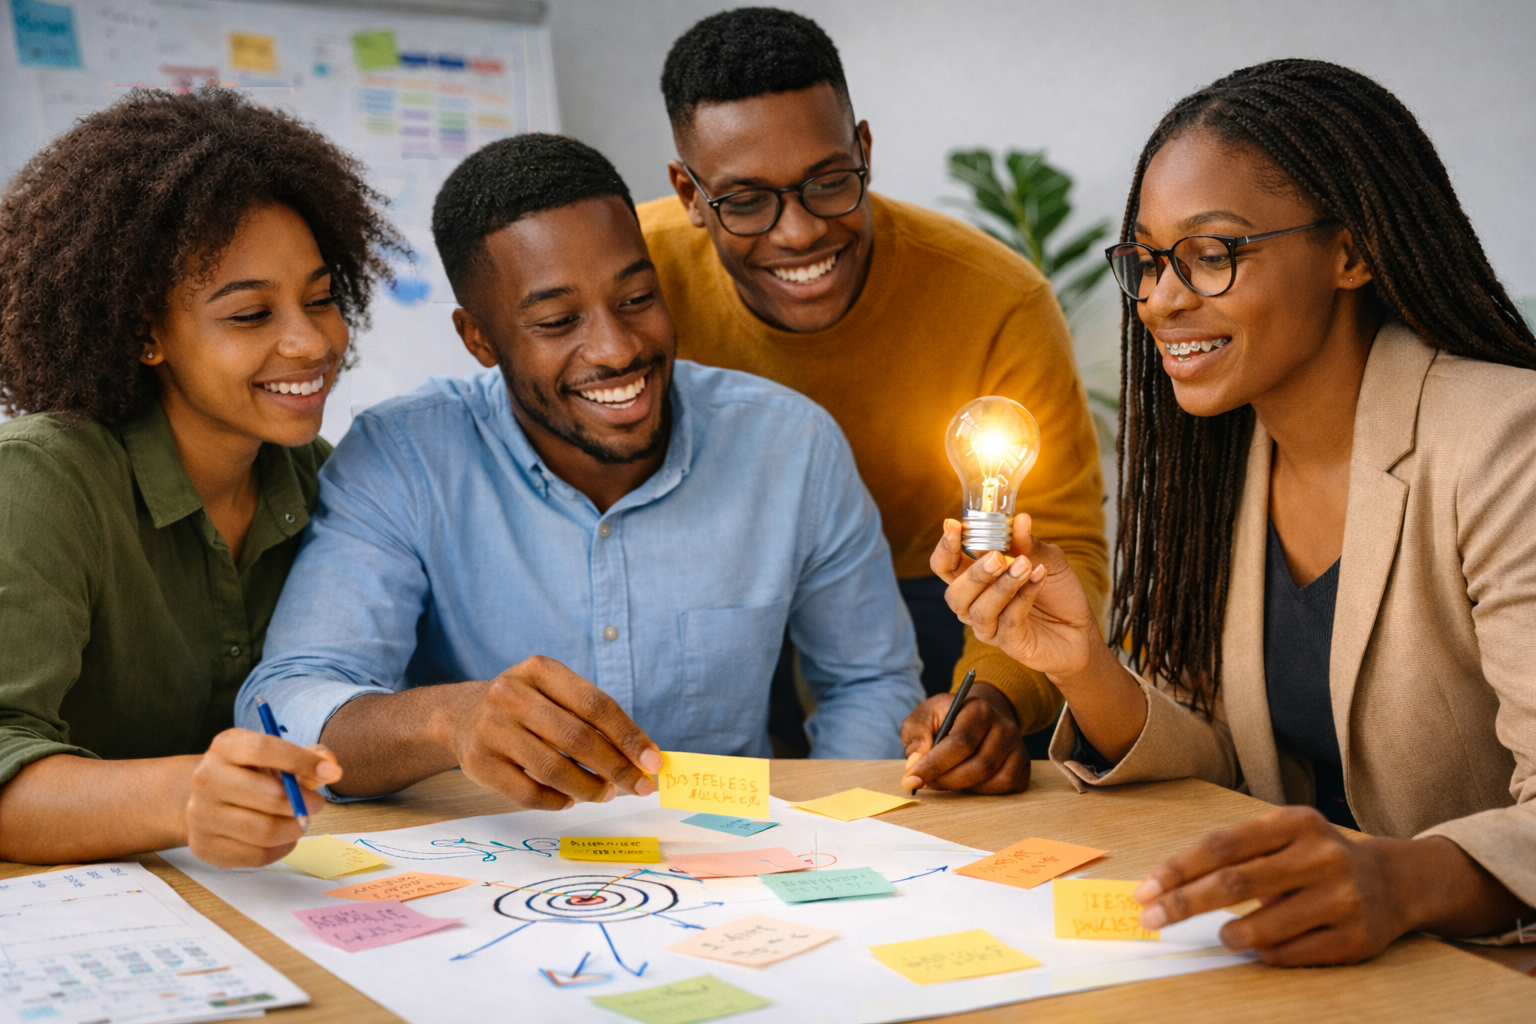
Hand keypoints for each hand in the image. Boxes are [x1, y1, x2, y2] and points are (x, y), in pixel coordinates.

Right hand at [185, 729, 340, 868]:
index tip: (332, 773)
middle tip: (316, 804)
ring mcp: (201, 816)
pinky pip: (256, 855)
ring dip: (295, 829)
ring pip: (265, 831)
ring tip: (300, 821)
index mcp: (226, 747)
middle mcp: (206, 779)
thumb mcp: (275, 755)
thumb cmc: (251, 774)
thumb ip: (308, 756)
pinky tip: (283, 838)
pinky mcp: (205, 847)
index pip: (264, 749)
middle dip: (304, 803)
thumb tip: (330, 767)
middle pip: (269, 795)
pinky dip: (281, 848)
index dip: (302, 761)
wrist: (207, 800)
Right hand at [449, 655, 663, 810]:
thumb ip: (594, 718)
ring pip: (553, 769)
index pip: (596, 704)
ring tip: (605, 794)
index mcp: (539, 669)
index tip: (653, 761)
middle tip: (639, 786)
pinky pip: (528, 793)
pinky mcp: (478, 763)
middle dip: (616, 767)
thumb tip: (644, 756)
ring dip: (589, 788)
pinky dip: (557, 801)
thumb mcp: (554, 693)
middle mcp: (511, 694)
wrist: (461, 715)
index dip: (629, 735)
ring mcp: (491, 729)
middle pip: (577, 738)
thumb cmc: (526, 706)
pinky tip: (570, 799)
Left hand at [899, 682, 1029, 793]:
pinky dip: (984, 791)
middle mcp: (1004, 726)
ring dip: (964, 787)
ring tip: (945, 779)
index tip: (911, 780)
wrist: (977, 716)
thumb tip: (916, 761)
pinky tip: (968, 781)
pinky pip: (1007, 787)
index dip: (934, 765)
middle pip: (979, 765)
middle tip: (927, 782)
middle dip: (947, 780)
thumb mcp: (925, 716)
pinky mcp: (1023, 764)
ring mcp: (1018, 746)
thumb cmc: (946, 718)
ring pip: (993, 780)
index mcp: (979, 709)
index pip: (959, 742)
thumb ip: (916, 733)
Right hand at [931, 514, 1099, 677]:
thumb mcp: (1047, 559)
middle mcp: (976, 605)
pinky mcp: (1009, 643)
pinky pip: (1009, 620)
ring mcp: (991, 627)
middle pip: (955, 593)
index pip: (945, 566)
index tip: (953, 525)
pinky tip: (1039, 577)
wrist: (1081, 629)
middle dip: (974, 573)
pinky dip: (1024, 596)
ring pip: (980, 609)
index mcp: (975, 580)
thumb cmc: (1057, 592)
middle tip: (998, 557)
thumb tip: (1020, 520)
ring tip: (1026, 565)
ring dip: (1002, 585)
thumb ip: (1028, 543)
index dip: (945, 547)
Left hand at [1133, 806, 1403, 965]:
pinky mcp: (1356, 938)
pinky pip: (1289, 954)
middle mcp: (1321, 856)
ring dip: (1229, 935)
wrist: (1394, 882)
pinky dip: (1263, 953)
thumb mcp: (1282, 837)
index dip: (1178, 869)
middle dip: (1185, 904)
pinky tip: (1260, 947)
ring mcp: (1342, 898)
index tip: (1145, 889)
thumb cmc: (1314, 858)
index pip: (1222, 845)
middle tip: (1153, 919)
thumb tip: (1166, 886)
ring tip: (1223, 935)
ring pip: (1262, 927)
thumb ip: (1235, 855)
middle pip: (1235, 883)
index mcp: (1295, 822)